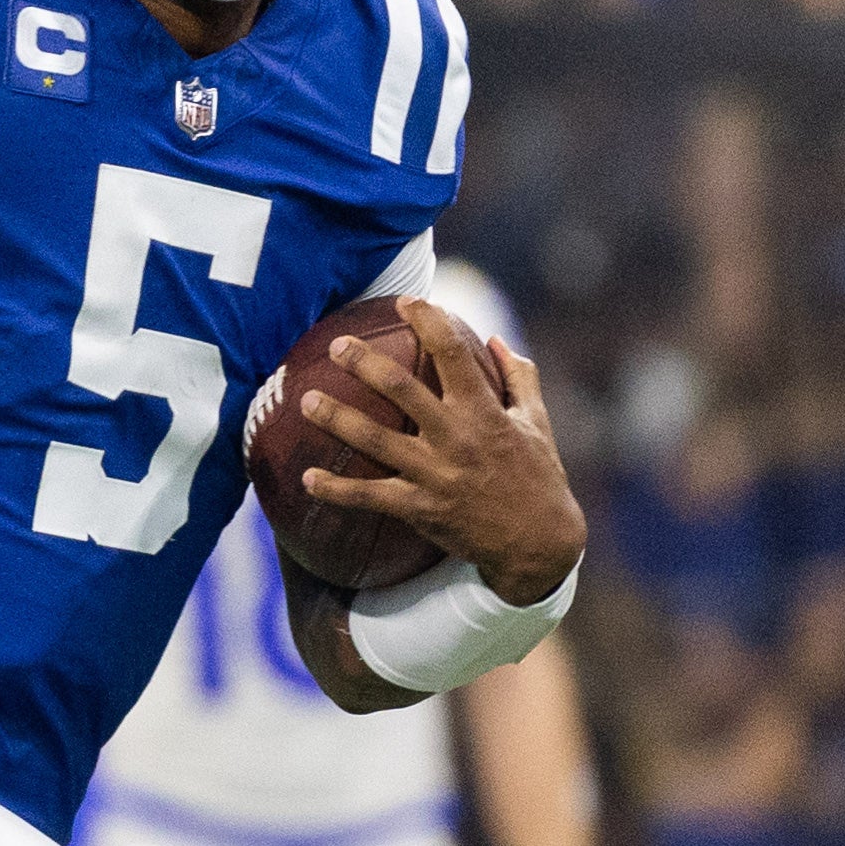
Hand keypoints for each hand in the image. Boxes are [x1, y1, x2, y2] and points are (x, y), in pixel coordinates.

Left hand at [294, 300, 587, 601]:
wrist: (537, 544)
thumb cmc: (539, 476)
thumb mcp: (537, 422)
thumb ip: (519, 376)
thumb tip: (495, 339)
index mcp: (485, 412)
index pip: (453, 353)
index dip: (428, 321)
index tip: (405, 301)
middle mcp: (456, 439)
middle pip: (402, 390)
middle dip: (365, 363)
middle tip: (336, 345)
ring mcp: (436, 475)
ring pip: (376, 441)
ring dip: (337, 419)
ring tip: (305, 400)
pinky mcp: (421, 509)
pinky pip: (370, 497)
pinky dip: (337, 490)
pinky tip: (308, 479)